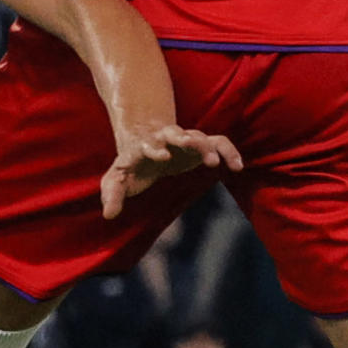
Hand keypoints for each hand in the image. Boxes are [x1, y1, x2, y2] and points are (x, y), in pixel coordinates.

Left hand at [98, 121, 240, 217]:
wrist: (144, 145)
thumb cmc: (130, 167)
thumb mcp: (116, 181)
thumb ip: (112, 195)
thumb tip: (109, 215)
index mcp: (142, 147)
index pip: (148, 144)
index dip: (154, 149)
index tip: (163, 156)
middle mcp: (164, 139)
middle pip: (174, 132)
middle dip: (182, 138)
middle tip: (191, 144)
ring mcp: (183, 141)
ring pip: (198, 136)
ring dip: (206, 146)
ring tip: (215, 162)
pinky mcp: (199, 146)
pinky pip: (218, 143)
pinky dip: (229, 152)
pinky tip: (238, 167)